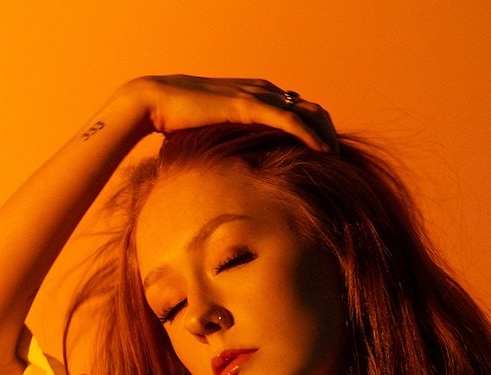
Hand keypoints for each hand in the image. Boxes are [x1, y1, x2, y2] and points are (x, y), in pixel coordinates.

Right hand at [125, 75, 336, 151]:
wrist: (154, 102)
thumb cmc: (174, 120)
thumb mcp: (207, 131)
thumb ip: (223, 141)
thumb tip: (222, 168)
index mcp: (253, 94)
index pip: (296, 108)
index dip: (313, 129)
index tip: (321, 154)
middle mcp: (261, 90)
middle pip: (310, 108)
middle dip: (327, 132)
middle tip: (336, 158)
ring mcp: (256, 95)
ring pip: (307, 111)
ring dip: (325, 135)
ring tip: (336, 158)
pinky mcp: (248, 105)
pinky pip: (290, 119)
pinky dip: (310, 135)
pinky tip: (323, 151)